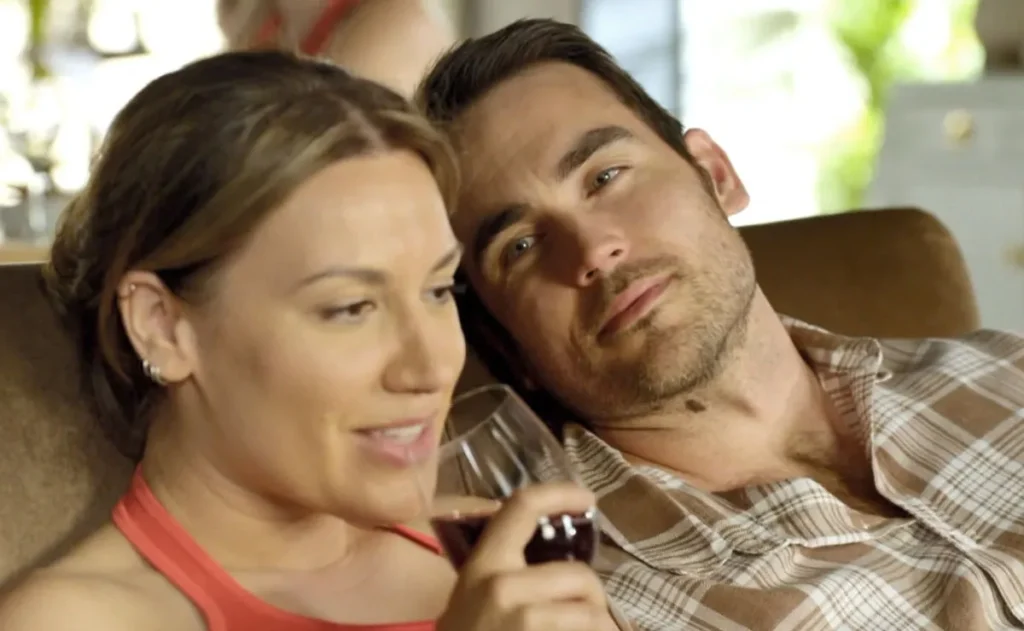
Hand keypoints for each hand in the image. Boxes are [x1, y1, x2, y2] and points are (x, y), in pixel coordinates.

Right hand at [436, 483, 610, 630]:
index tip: (586, 498)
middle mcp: (503, 586)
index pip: (522, 507)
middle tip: (587, 617)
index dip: (559, 494)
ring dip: (599, 629)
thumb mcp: (469, 602)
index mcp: (482, 566)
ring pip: (594, 615)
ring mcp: (526, 622)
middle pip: (580, 576)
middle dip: (594, 600)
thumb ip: (501, 573)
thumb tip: (553, 552)